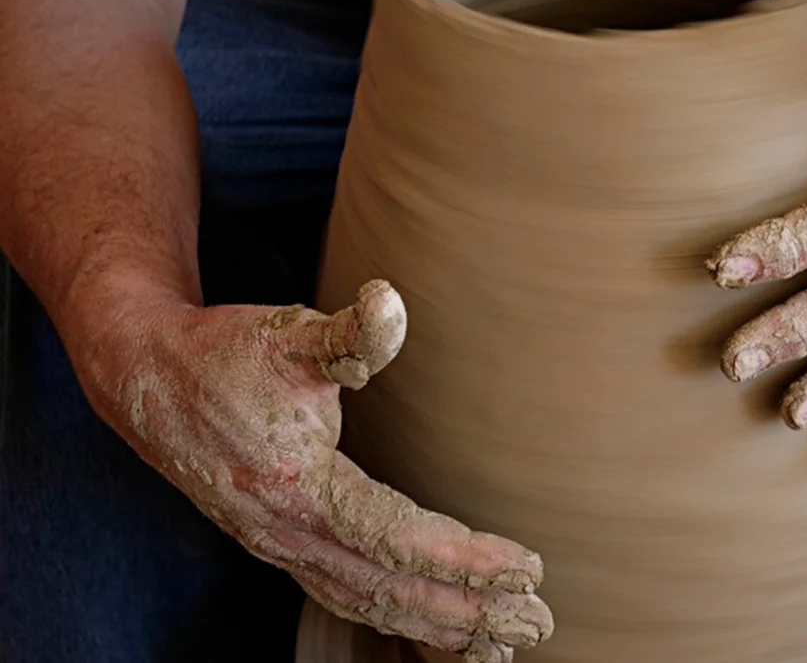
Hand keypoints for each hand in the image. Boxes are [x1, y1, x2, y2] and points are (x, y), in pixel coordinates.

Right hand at [75, 280, 551, 661]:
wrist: (147, 380)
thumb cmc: (226, 355)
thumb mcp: (286, 334)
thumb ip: (347, 333)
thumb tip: (391, 302)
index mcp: (298, 485)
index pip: (398, 537)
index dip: (464, 559)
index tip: (526, 569)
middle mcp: (288, 531)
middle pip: (390, 589)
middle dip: (467, 612)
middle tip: (537, 623)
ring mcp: (282, 547)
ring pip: (369, 603)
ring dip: (439, 626)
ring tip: (501, 644)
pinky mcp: (284, 546)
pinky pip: (347, 597)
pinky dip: (398, 618)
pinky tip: (438, 625)